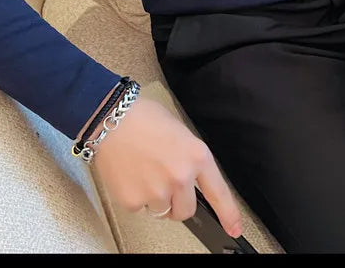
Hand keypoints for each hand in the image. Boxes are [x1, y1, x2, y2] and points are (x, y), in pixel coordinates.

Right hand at [89, 95, 242, 237]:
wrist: (110, 118)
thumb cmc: (143, 118)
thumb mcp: (180, 132)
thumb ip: (189, 158)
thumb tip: (191, 179)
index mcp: (196, 155)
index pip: (218, 191)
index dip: (228, 213)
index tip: (234, 227)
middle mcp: (181, 176)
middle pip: (186, 210)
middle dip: (177, 201)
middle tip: (163, 181)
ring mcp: (157, 191)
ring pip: (163, 211)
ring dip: (156, 198)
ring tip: (144, 171)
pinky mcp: (134, 200)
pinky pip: (141, 209)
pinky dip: (136, 196)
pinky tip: (131, 174)